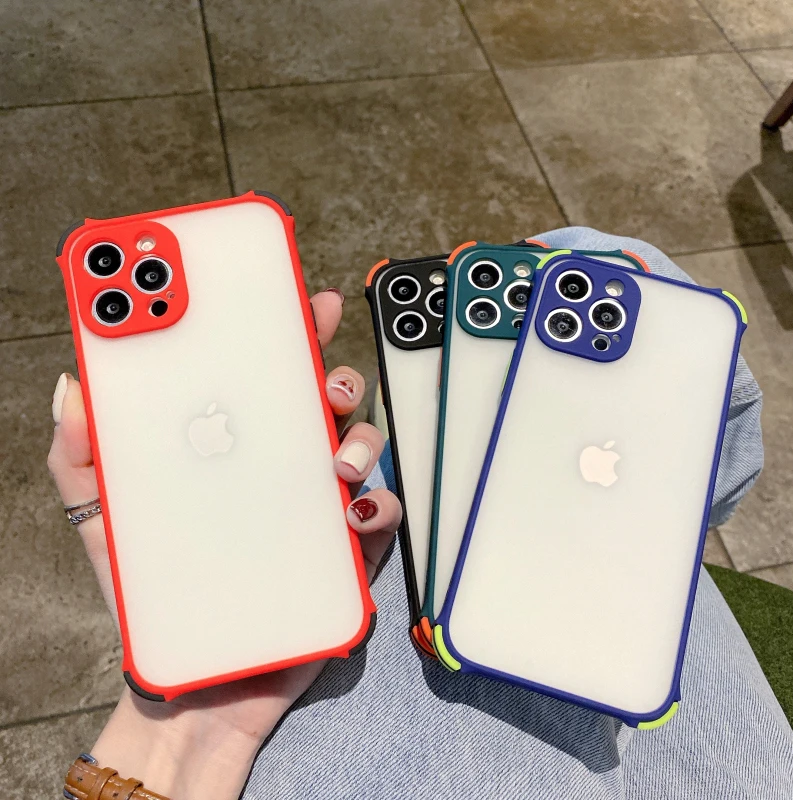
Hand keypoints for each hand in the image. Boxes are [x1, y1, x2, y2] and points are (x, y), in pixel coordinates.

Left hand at [47, 288, 400, 799]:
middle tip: (317, 352)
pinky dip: (379, 501)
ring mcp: (317, 505)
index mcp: (232, 448)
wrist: (193, 684)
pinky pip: (381, 514)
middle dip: (329, 361)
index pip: (258, 375)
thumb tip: (75, 387)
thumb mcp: (104, 519)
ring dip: (359, 432)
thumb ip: (82, 457)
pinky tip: (353, 506)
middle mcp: (281, 466)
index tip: (284, 293)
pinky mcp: (348, 551)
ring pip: (361, 443)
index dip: (275, 328)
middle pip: (319, 395)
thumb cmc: (155, 593)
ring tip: (333, 452)